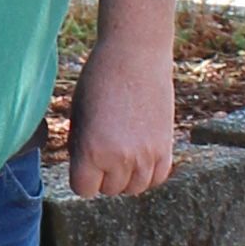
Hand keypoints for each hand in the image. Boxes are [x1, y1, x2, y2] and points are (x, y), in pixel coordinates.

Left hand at [67, 33, 174, 197]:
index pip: (83, 189)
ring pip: (134, 188)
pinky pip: (157, 178)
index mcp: (92, 151)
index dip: (81, 176)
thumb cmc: (99, 81)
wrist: (135, 55)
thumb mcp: (78, 116)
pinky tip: (140, 153)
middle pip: (109, 190)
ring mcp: (147, 155)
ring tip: (121, 150)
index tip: (83, 160)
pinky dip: (148, 172)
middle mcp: (121, 159)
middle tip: (103, 147)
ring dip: (126, 176)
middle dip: (102, 175)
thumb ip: (80, 148)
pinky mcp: (166, 147)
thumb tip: (85, 171)